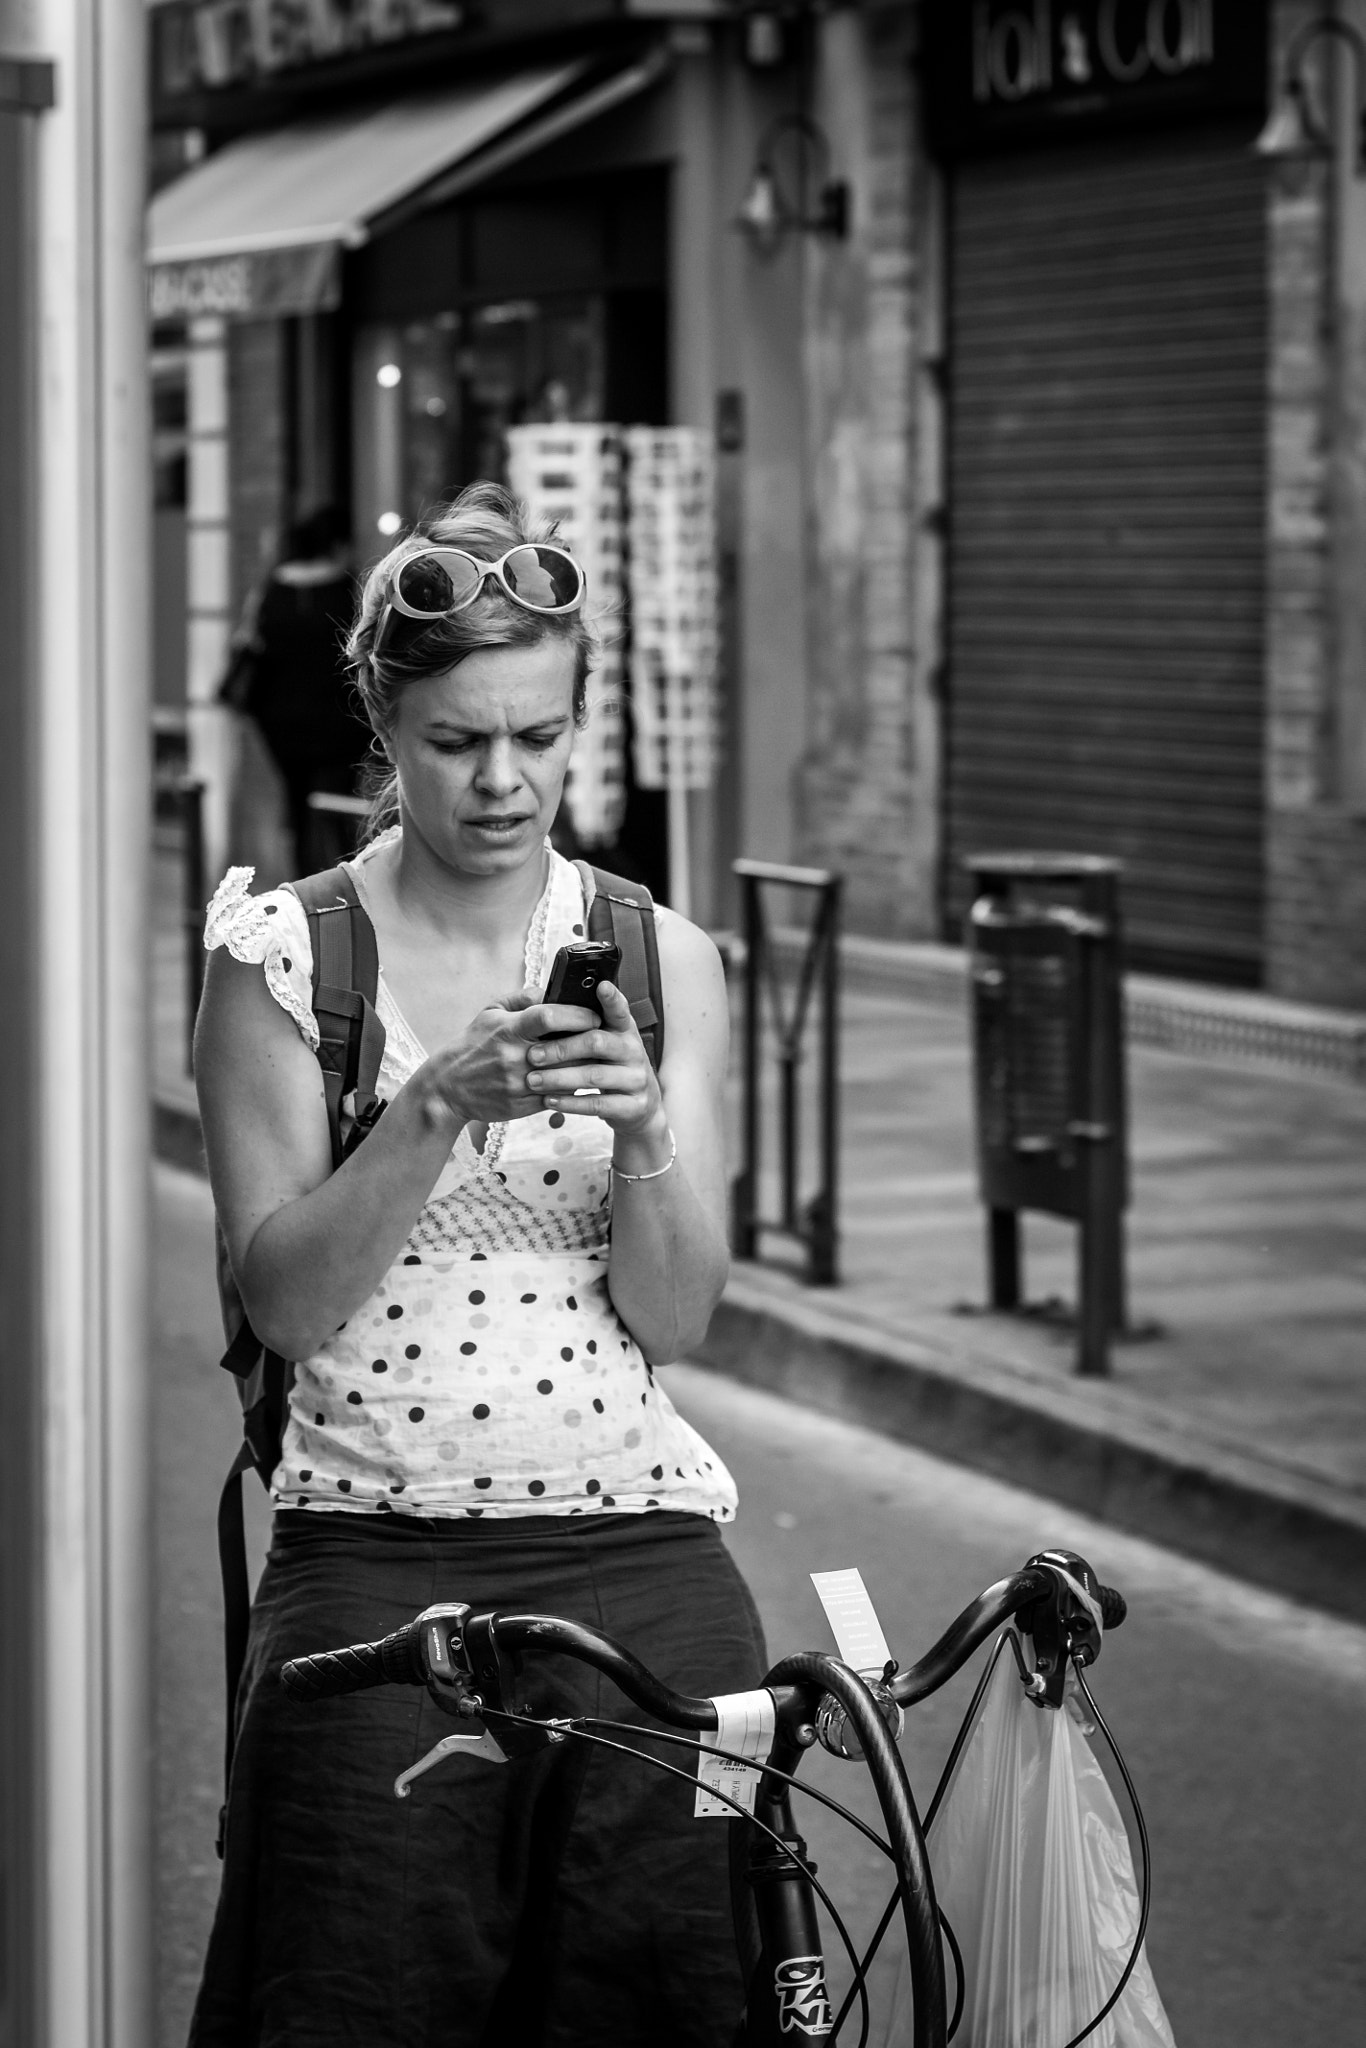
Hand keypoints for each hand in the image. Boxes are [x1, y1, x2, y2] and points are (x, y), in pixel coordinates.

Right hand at [419, 993, 599, 1131]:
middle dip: (589, 1043)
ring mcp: (518, 1084)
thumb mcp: (490, 1013)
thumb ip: (522, 998)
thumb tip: (550, 989)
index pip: (548, 1016)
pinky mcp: (521, 1106)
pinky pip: (556, 1097)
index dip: (576, 1014)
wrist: (447, 1088)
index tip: (594, 1014)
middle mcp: (513, 1057)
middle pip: (563, 1049)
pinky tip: (578, 1079)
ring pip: (565, 1077)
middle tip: (605, 1037)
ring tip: (598, 1057)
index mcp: (507, 1030)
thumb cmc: (472, 1046)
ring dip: (584, 1067)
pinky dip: (571, 1088)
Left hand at [522, 982, 661, 1135]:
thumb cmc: (610, 1066)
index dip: (612, 999)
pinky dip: (570, 1103)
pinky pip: (597, 1104)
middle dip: (561, 1048)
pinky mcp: (633, 1106)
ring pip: (594, 1075)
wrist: (638, 1105)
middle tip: (532, 1055)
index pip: (619, 1010)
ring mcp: (636, 1079)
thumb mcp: (604, 1042)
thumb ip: (584, 1027)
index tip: (600, 986)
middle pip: (597, 1042)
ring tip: (533, 1080)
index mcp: (624, 1030)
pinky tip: (549, 1100)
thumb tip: (548, 1004)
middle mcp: (634, 1051)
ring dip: (559, 1078)